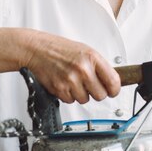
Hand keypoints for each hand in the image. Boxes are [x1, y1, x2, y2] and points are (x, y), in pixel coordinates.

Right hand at [0, 27, 120, 103]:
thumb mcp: (85, 51)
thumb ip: (99, 66)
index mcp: (92, 58)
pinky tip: (64, 83)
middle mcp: (83, 69)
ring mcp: (71, 80)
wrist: (36, 49)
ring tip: (74, 81)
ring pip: (85, 100)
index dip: (114, 89)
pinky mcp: (59, 89)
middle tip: (90, 85)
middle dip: (97, 93)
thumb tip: (113, 82)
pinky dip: (69, 95)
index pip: (113, 81)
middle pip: (101, 95)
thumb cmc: (60, 49)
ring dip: (81, 94)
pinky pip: (71, 101)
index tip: (112, 90)